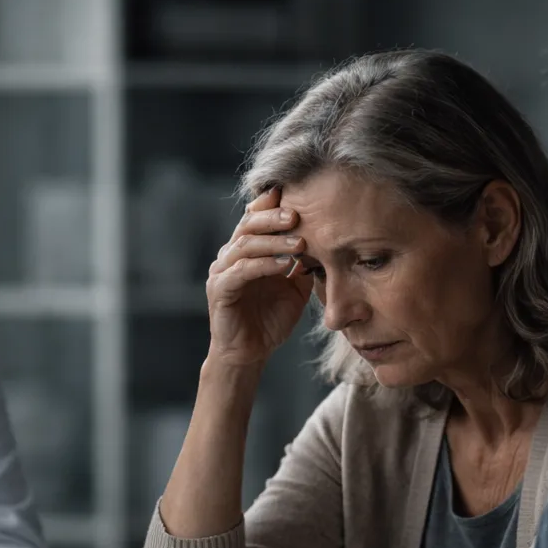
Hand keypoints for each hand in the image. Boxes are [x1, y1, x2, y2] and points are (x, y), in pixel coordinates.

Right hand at [205, 188, 313, 370]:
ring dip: (273, 241)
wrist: (250, 353)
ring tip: (299, 242)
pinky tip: (284, 265)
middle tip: (298, 214)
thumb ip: (303, 265)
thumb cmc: (270, 320)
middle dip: (274, 217)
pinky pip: (241, 271)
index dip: (272, 204)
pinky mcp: (220, 290)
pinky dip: (263, 265)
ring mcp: (222, 271)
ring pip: (245, 245)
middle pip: (248, 224)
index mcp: (247, 250)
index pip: (255, 217)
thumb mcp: (294, 288)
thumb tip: (327, 244)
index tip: (297, 194)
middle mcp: (230, 255)